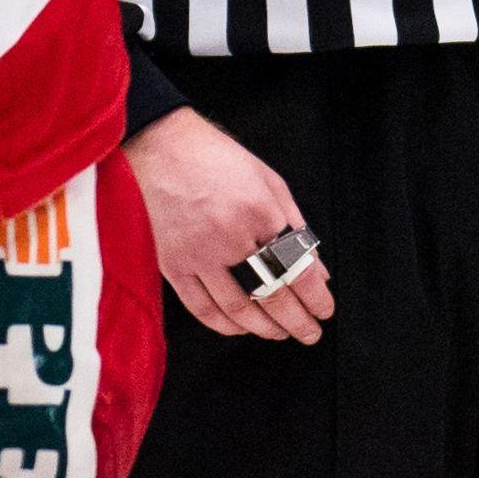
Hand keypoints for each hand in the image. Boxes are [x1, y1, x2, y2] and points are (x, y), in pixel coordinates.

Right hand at [123, 107, 334, 344]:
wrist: (153, 144)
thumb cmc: (213, 157)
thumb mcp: (267, 180)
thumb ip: (295, 225)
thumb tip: (317, 270)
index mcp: (258, 211)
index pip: (298, 270)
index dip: (317, 298)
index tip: (325, 310)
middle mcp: (229, 236)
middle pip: (272, 295)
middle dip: (297, 321)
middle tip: (310, 333)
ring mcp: (197, 253)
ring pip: (237, 308)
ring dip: (264, 328)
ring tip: (279, 332)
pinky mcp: (171, 262)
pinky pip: (200, 307)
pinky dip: (224, 324)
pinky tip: (239, 326)